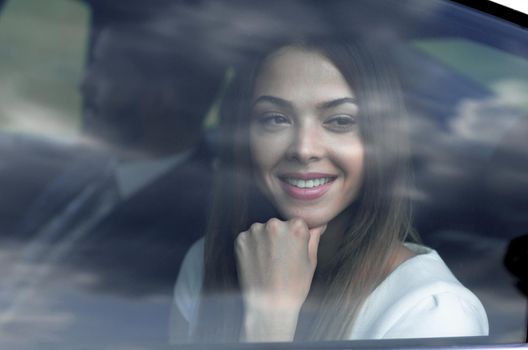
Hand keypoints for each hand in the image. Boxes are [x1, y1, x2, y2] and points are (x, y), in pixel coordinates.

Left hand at [235, 218, 323, 340]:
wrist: (268, 306)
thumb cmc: (294, 286)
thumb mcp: (311, 261)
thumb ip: (314, 237)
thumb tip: (318, 224)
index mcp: (296, 227)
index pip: (298, 223)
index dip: (297, 239)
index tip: (294, 252)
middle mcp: (275, 224)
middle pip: (280, 225)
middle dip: (281, 238)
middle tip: (281, 260)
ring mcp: (255, 231)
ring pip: (263, 231)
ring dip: (265, 241)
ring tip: (269, 263)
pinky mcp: (241, 239)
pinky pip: (249, 239)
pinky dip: (252, 248)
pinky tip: (258, 263)